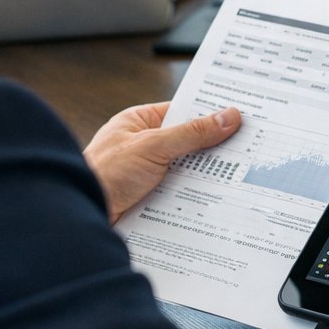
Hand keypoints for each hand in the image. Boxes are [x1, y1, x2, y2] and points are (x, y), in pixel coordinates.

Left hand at [84, 102, 241, 221]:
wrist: (80, 216)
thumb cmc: (102, 173)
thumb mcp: (152, 146)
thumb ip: (191, 133)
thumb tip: (227, 117)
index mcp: (140, 122)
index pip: (184, 112)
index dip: (211, 114)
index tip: (241, 116)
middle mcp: (143, 145)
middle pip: (188, 143)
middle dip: (213, 149)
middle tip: (248, 149)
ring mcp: (146, 173)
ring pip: (186, 170)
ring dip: (204, 177)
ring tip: (239, 177)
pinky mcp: (149, 198)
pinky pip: (179, 193)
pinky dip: (194, 197)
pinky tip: (214, 200)